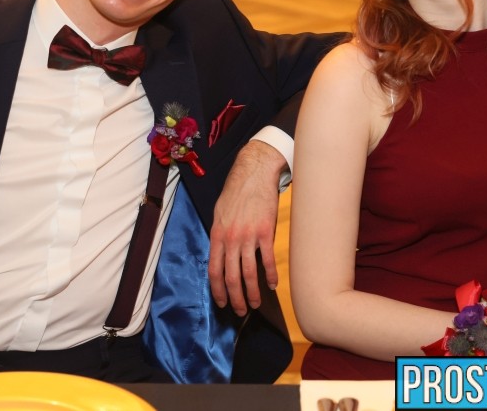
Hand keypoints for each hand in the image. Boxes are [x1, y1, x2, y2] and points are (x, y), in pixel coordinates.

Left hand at [208, 140, 284, 315]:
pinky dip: (270, 275)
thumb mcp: (219, 214)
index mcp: (217, 235)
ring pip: (249, 273)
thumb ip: (220, 236)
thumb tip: (220, 255)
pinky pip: (268, 260)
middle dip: (235, 298)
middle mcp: (230, 239)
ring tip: (256, 304)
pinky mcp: (266, 232)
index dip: (217, 290)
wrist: (254, 174)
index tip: (222, 303)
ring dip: (252, 293)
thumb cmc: (236, 193)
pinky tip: (272, 285)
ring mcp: (248, 236)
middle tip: (240, 311)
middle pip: (231, 277)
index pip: (214, 270)